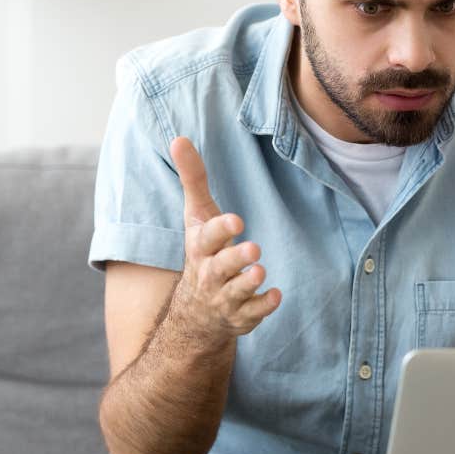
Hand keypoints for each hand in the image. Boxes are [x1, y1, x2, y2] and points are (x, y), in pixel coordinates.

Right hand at [169, 136, 280, 339]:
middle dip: (235, 258)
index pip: (207, 237)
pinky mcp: (241, 315)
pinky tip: (276, 295)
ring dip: (248, 282)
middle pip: (220, 267)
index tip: (237, 220)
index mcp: (200, 248)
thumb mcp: (197, 216)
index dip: (220, 229)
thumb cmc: (204, 251)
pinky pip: (252, 313)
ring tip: (260, 270)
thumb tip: (178, 138)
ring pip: (235, 292)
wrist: (196, 312)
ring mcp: (225, 297)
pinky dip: (263, 306)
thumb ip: (193, 179)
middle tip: (254, 249)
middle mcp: (209, 274)